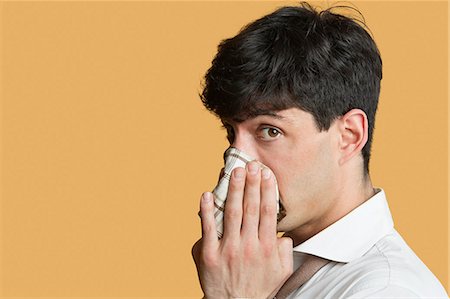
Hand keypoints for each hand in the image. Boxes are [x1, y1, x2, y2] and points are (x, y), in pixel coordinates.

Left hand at [192, 161, 292, 298]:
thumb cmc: (259, 287)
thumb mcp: (282, 271)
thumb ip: (285, 250)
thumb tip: (284, 232)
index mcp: (267, 248)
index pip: (268, 212)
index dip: (268, 191)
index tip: (267, 174)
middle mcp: (248, 246)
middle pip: (251, 208)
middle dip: (252, 184)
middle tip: (252, 165)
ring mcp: (228, 250)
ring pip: (232, 214)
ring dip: (234, 191)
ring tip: (236, 172)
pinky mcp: (210, 255)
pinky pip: (208, 229)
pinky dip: (207, 211)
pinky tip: (207, 194)